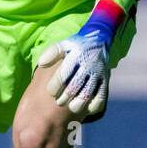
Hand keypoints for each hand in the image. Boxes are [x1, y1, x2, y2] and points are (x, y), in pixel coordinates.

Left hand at [36, 0, 125, 115]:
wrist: (99, 39)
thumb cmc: (76, 45)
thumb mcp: (63, 45)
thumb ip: (51, 53)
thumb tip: (41, 63)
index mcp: (76, 56)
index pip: (63, 74)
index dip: (55, 86)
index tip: (51, 92)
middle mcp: (87, 65)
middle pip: (74, 86)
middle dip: (65, 97)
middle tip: (59, 102)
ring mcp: (98, 73)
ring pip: (88, 93)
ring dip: (79, 103)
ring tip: (72, 107)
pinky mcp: (105, 79)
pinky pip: (101, 95)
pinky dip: (95, 104)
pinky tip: (88, 108)